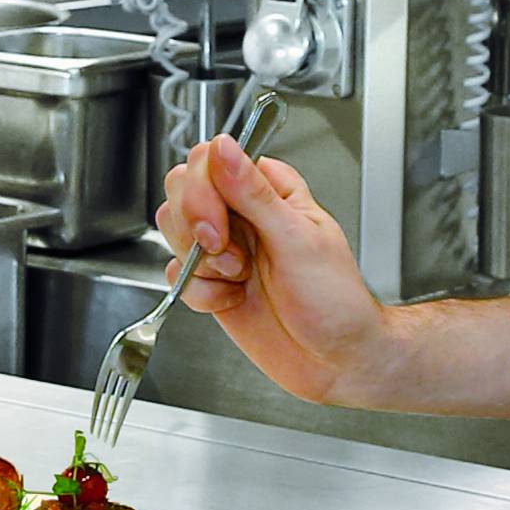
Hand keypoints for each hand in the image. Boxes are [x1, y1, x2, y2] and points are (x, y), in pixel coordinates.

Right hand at [156, 138, 392, 409]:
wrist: (337, 360)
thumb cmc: (336, 300)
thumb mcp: (297, 240)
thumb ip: (254, 194)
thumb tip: (224, 148)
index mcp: (271, 190)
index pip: (212, 160)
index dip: (204, 189)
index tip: (220, 225)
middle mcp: (243, 213)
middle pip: (183, 189)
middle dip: (195, 226)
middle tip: (227, 254)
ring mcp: (225, 248)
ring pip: (173, 229)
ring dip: (199, 262)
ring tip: (237, 278)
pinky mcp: (211, 282)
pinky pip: (176, 275)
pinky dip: (199, 293)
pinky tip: (231, 300)